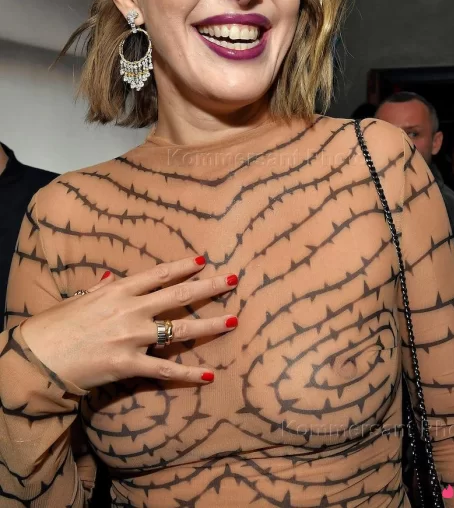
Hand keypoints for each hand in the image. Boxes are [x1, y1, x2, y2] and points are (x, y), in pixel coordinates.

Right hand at [20, 257, 238, 389]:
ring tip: (233, 320)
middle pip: (179, 295)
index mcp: (119, 290)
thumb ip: (103, 287)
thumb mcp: (80, 298)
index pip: (159, 274)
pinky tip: (209, 375)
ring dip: (210, 325)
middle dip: (209, 286)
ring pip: (180, 329)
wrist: (38, 357)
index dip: (183, 266)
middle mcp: (131, 309)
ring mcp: (133, 337)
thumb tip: (115, 276)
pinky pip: (165, 369)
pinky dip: (189, 374)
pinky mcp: (130, 364)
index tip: (203, 260)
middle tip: (233, 279)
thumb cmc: (56, 324)